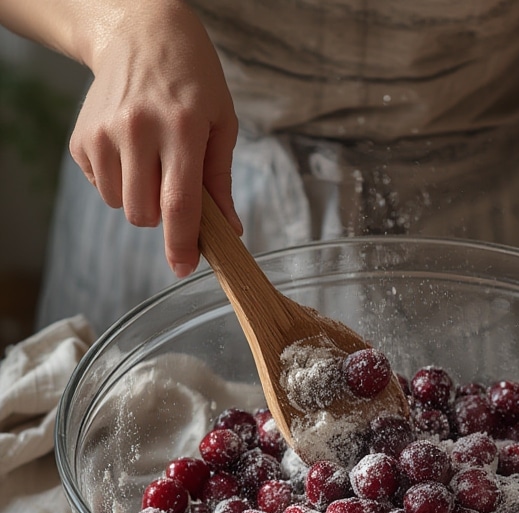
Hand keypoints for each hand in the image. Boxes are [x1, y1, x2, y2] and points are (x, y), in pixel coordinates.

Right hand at [68, 1, 240, 276]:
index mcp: (182, 127)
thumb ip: (221, 181)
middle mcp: (139, 129)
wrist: (141, 32)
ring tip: (151, 162)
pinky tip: (130, 150)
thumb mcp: (221, 122)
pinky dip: (117, 182)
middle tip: (173, 184)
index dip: (182, 243)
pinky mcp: (82, 137)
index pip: (179, 203)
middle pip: (145, 214)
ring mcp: (105, 132)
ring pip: (120, 206)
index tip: (184, 267)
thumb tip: (229, 231)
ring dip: (139, 199)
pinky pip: (101, 188)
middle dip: (163, 216)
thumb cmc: (192, 80)